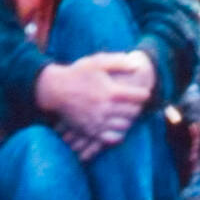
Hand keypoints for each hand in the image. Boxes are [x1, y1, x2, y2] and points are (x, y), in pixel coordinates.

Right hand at [36, 53, 151, 159]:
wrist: (54, 90)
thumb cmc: (77, 73)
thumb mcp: (97, 62)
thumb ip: (119, 62)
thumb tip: (137, 65)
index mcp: (111, 91)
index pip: (138, 96)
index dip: (144, 93)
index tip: (143, 92)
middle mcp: (106, 108)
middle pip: (133, 112)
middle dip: (138, 106)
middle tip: (137, 103)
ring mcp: (98, 121)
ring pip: (125, 125)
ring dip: (129, 120)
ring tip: (127, 114)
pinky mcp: (90, 131)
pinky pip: (112, 138)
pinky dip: (119, 134)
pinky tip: (117, 126)